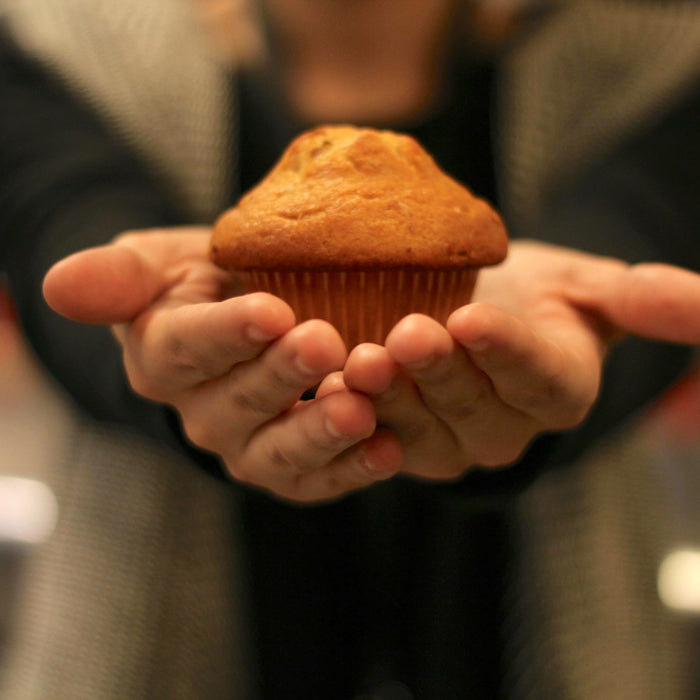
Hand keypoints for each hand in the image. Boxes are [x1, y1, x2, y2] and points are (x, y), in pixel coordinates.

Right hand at [43, 227, 401, 501]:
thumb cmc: (204, 284)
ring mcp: (248, 448)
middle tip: (324, 344)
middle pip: (237, 404)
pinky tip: (391, 447)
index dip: (226, 335)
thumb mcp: (159, 264)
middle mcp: (202, 414)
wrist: (250, 318)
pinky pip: (318, 478)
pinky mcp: (294, 470)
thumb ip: (119, 278)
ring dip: (320, 433)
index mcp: (164, 358)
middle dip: (281, 377)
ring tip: (360, 409)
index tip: (270, 312)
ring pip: (279, 452)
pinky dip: (355, 468)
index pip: (186, 348)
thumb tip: (56, 283)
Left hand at [335, 240, 699, 480]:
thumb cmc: (537, 297)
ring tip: (356, 359)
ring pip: (419, 428)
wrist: (478, 311)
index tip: (473, 317)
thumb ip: (640, 300)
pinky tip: (324, 382)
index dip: (506, 353)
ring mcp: (449, 443)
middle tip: (405, 334)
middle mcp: (505, 430)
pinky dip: (351, 411)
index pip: (537, 379)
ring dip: (388, 397)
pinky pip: (375, 433)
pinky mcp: (401, 442)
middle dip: (439, 373)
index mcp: (556, 392)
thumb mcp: (589, 288)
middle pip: (473, 409)